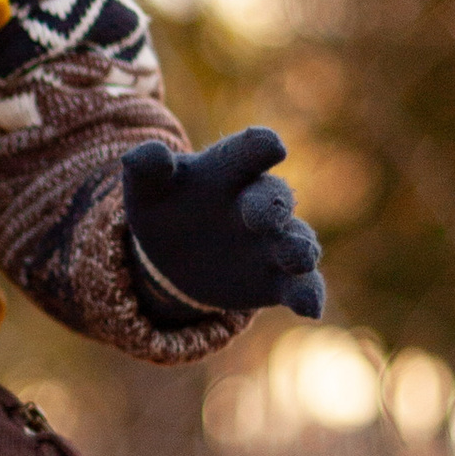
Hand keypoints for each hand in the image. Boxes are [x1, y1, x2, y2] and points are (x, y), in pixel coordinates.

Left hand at [123, 127, 324, 320]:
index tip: (271, 146)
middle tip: (260, 217)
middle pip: (275, 196)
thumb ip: (146, 167)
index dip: (261, 147)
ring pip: (297, 241)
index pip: (250, 150)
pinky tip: (311, 309)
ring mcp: (272, 241)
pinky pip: (301, 286)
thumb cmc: (166, 205)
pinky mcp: (277, 280)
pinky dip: (308, 295)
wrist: (174, 253)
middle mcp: (259, 202)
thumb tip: (143, 154)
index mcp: (230, 170)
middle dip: (271, 205)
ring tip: (300, 257)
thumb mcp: (147, 187)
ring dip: (300, 249)